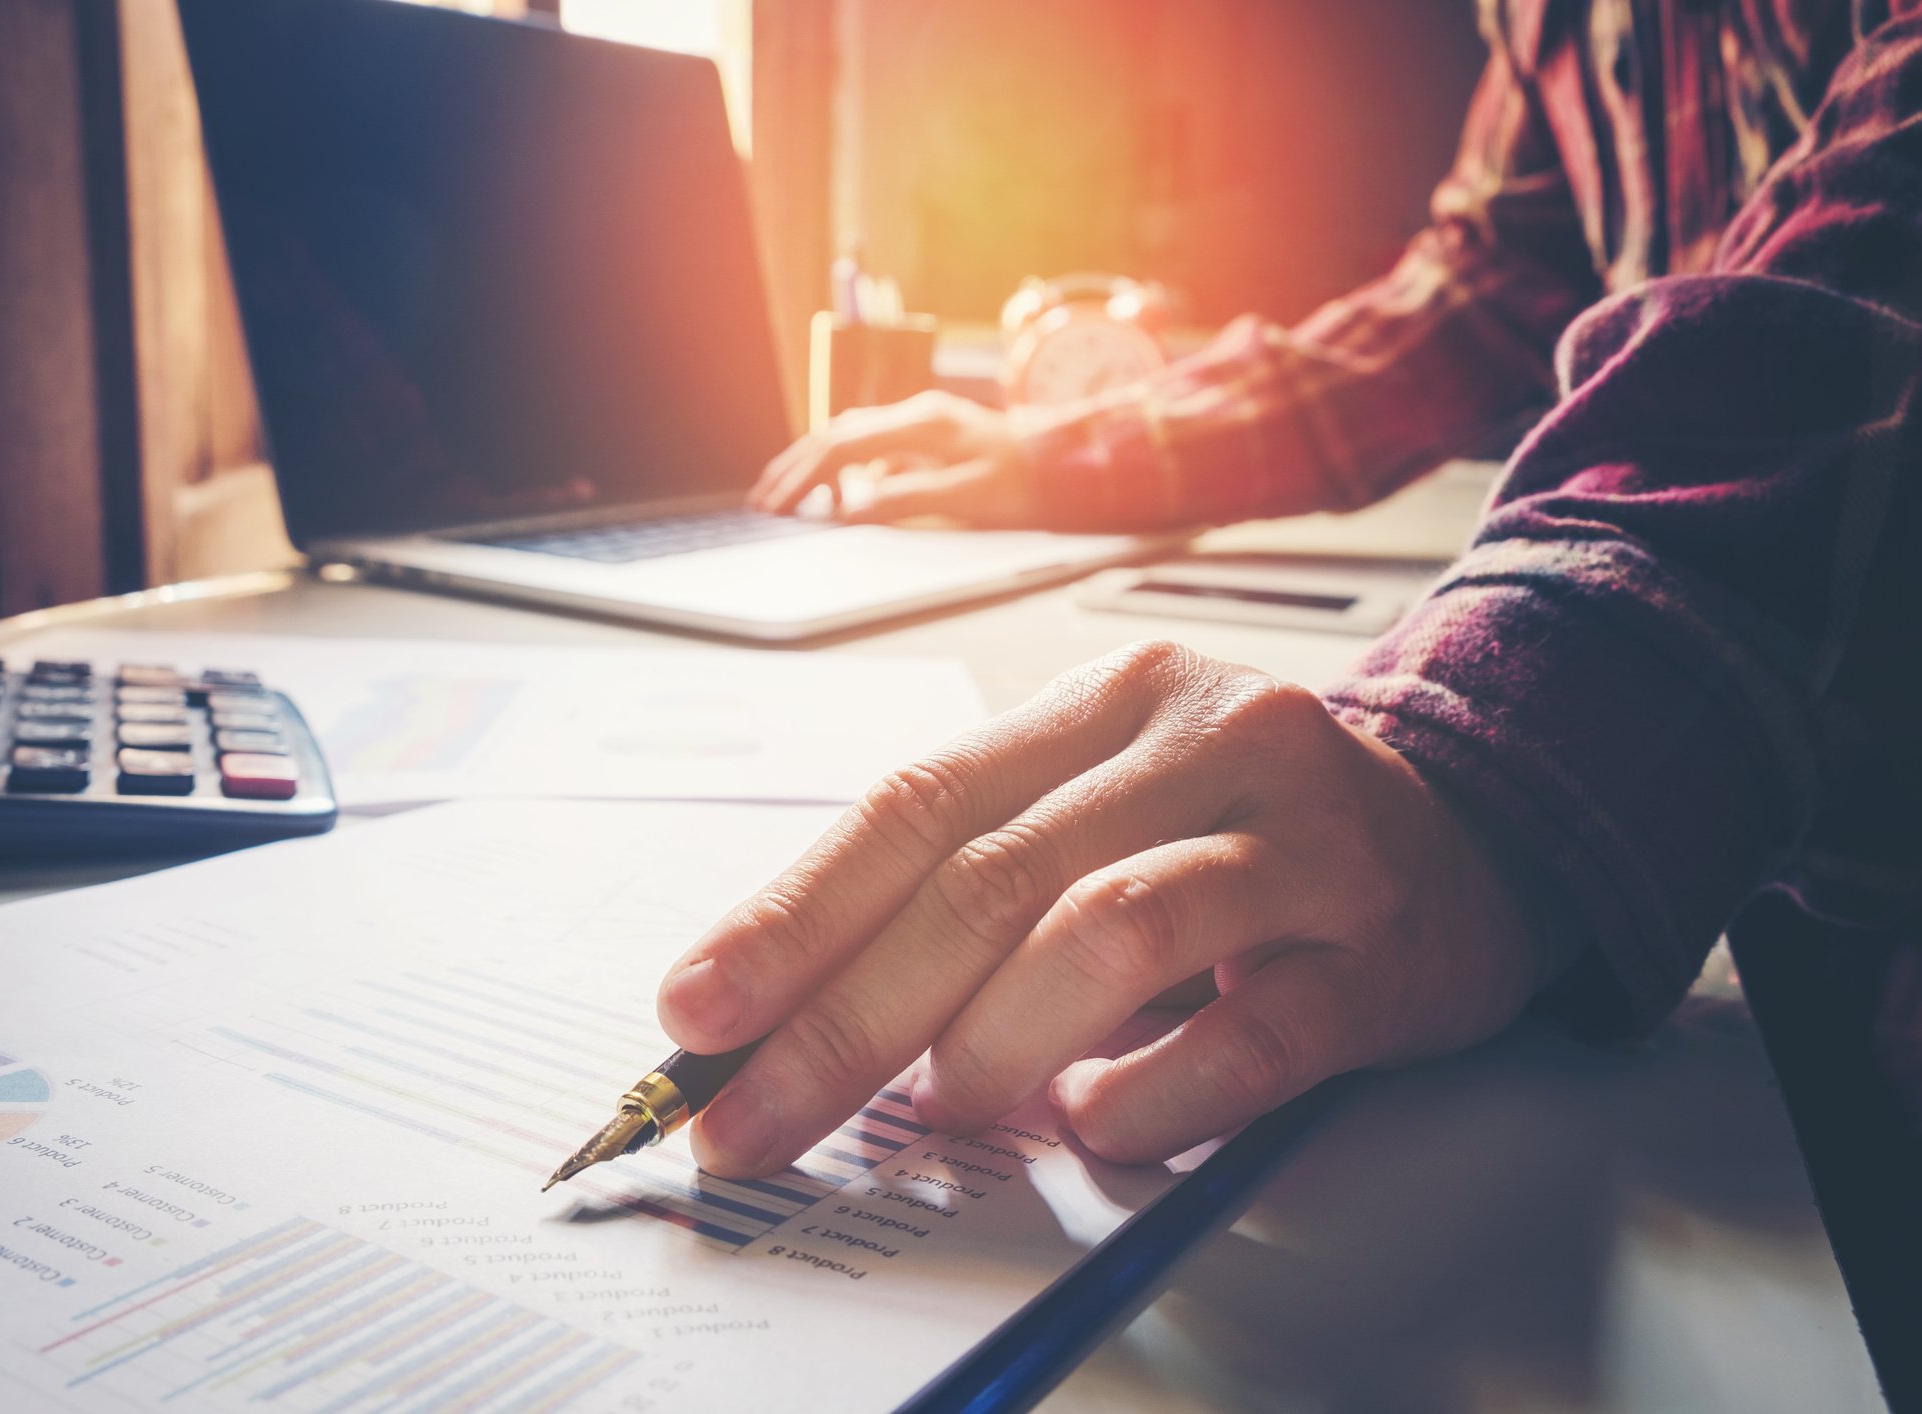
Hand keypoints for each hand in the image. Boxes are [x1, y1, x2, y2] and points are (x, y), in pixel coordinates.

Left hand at [657, 641, 1545, 1176]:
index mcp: (1105, 702)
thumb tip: (797, 1000)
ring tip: (939, 1108)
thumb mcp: (1101, 803)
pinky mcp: (1376, 948)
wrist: (1470, 833)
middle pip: (987, 880)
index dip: (794, 913)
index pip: (917, 804)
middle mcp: (1201, 743)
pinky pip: (1248, 1034)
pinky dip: (1147, 1091)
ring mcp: (1298, 841)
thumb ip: (972, 874)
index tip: (700, 1010)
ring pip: (1105, 935)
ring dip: (991, 1043)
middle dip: (845, 1017)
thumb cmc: (1247, 828)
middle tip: (754, 1114)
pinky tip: (1090, 1119)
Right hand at [749, 391, 1029, 524]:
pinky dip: (840, 472)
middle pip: (834, 437)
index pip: (842, 448)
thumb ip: (909, 500)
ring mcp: (919, 426)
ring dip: (812, 467)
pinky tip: (831, 496)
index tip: (776, 508)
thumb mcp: (971, 498)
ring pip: (848, 440)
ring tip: (782, 497)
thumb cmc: (1029, 481)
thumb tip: (851, 509)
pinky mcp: (926, 441)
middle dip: (793, 471)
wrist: (1072, 462)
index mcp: (921, 424)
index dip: (803, 479)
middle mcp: (915, 416)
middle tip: (761, 503)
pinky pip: (869, 451)